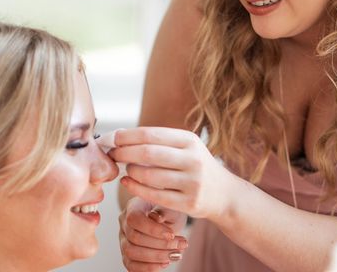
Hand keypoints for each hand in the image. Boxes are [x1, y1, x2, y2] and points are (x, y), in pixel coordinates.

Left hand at [111, 127, 234, 220]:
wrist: (224, 194)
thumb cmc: (195, 166)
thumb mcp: (185, 148)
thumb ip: (159, 142)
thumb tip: (120, 137)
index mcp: (190, 140)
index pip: (151, 134)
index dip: (127, 136)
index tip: (111, 138)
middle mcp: (193, 159)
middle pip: (148, 153)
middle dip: (124, 153)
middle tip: (111, 154)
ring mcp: (192, 182)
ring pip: (150, 175)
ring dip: (130, 171)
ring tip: (125, 168)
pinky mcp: (189, 203)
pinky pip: (155, 195)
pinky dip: (135, 188)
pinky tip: (127, 182)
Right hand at [119, 196, 187, 270]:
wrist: (167, 219)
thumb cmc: (169, 210)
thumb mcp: (170, 206)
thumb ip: (164, 210)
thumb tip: (157, 218)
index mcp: (132, 206)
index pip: (134, 219)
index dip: (152, 229)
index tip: (171, 234)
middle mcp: (124, 223)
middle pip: (134, 238)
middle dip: (160, 245)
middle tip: (181, 245)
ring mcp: (123, 240)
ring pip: (131, 253)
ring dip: (156, 257)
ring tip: (176, 255)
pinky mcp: (127, 255)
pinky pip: (132, 266)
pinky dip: (149, 268)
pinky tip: (165, 263)